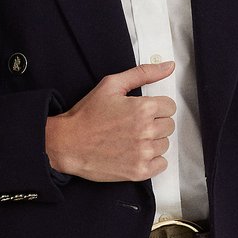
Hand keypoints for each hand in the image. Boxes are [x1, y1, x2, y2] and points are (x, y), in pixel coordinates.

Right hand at [45, 61, 176, 182]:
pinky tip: (134, 153)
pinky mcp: (139, 171)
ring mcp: (143, 153)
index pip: (170, 107)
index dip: (156, 107)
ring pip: (165, 144)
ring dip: (152, 142)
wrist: (67, 143)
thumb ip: (143, 73)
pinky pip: (161, 164)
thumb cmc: (87, 115)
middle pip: (169, 125)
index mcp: (143, 108)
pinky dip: (152, 160)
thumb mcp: (112, 85)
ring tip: (131, 139)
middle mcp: (146, 131)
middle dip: (154, 123)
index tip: (142, 111)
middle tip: (133, 125)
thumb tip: (168, 66)